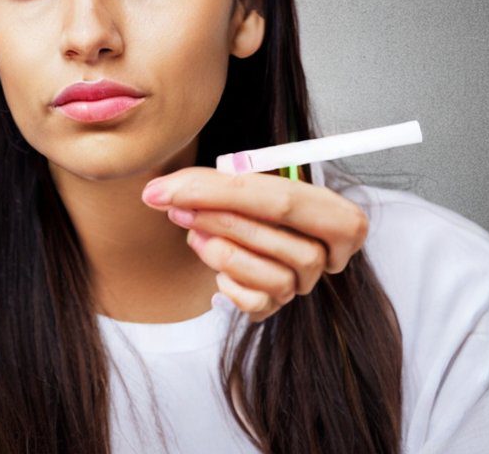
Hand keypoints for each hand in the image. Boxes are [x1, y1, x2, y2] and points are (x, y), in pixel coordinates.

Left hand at [142, 167, 367, 322]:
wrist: (255, 239)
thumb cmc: (252, 206)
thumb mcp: (245, 185)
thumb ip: (216, 182)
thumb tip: (159, 189)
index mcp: (330, 208)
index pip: (278, 196)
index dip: (220, 190)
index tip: (166, 189)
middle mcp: (329, 248)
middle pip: (279, 228)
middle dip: (221, 216)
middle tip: (175, 208)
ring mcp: (305, 281)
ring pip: (272, 273)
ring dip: (223, 253)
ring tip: (195, 235)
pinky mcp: (279, 306)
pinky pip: (257, 302)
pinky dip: (230, 285)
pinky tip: (219, 273)